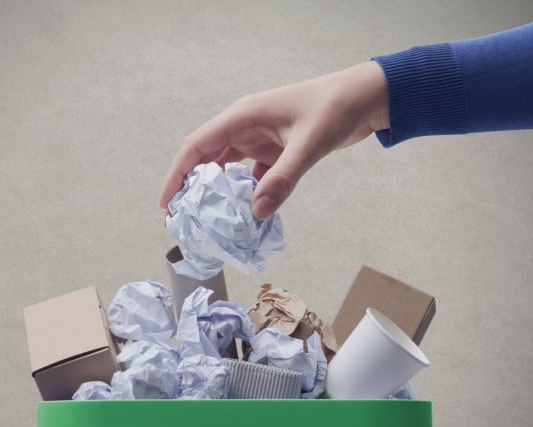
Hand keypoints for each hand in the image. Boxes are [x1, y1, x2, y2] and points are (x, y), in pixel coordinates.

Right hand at [159, 61, 389, 218]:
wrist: (365, 98)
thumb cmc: (335, 108)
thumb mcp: (308, 145)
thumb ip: (282, 179)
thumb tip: (256, 213)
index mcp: (243, 116)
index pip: (196, 147)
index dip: (176, 174)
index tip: (166, 203)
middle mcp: (245, 127)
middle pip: (206, 160)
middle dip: (192, 189)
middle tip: (182, 221)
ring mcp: (260, 138)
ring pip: (228, 170)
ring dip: (220, 195)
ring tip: (210, 223)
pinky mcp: (275, 150)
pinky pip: (253, 175)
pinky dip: (249, 195)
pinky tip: (249, 216)